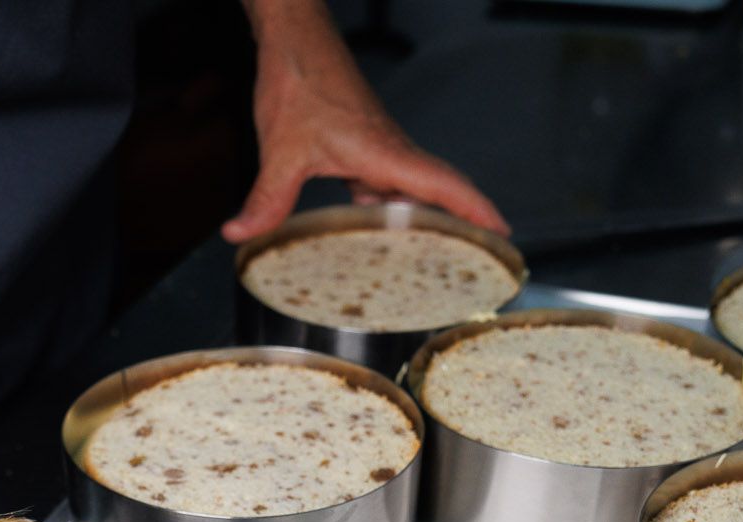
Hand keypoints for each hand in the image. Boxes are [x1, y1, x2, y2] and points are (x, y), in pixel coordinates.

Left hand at [223, 6, 507, 242]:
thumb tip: (241, 234)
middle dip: (464, 223)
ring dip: (429, 218)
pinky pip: (388, 183)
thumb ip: (267, 197)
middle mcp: (389, 150)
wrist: (294, 39)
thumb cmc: (299, 79)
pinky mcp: (363, 145)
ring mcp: (378, 148)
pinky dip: (391, 208)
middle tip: (483, 260)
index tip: (501, 235)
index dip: (476, 211)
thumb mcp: (281, 148)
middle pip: (439, 191)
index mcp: (383, 151)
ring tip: (441, 257)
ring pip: (413, 189)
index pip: (443, 185)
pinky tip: (377, 231)